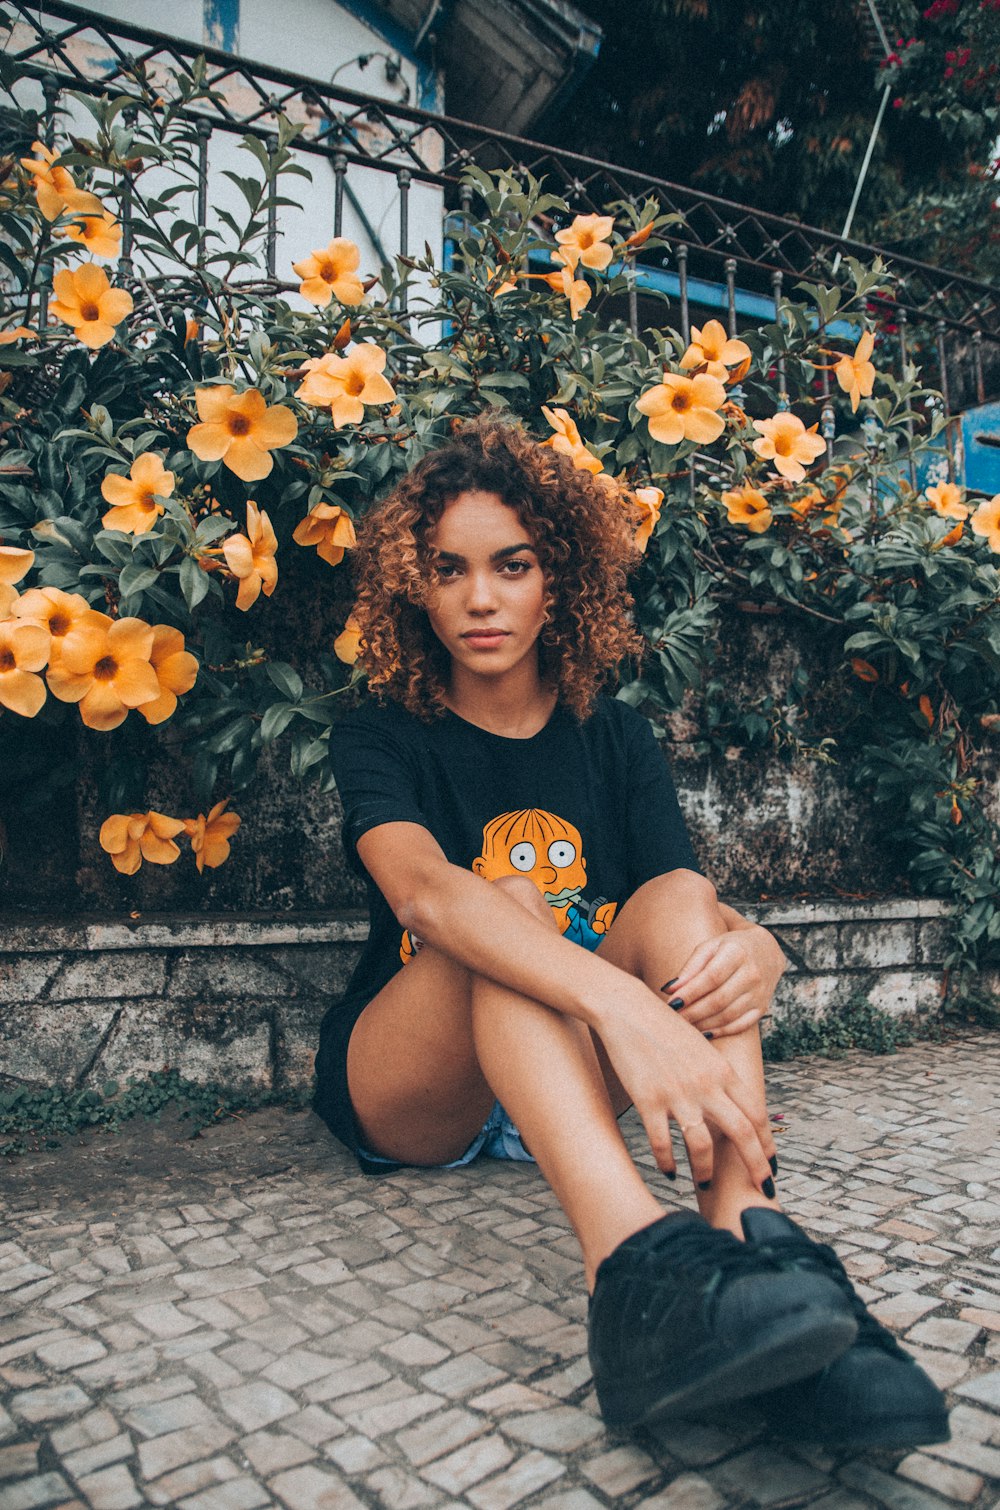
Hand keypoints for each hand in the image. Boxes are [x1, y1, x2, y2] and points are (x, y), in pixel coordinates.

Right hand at [595, 985, 774, 1189]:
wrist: (628, 1010)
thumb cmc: (664, 1027)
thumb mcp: (702, 1047)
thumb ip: (718, 1075)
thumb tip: (731, 1102)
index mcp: (722, 1070)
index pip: (756, 1113)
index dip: (767, 1142)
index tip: (771, 1163)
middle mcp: (706, 1084)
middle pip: (742, 1133)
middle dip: (756, 1166)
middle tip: (762, 1190)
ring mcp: (678, 1094)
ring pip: (703, 1145)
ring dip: (705, 1170)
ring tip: (704, 1184)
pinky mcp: (649, 1100)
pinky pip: (662, 1142)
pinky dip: (667, 1162)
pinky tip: (668, 1170)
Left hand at [667, 926, 784, 1037]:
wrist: (766, 951)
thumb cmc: (729, 947)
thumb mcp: (710, 947)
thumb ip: (690, 967)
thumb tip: (669, 989)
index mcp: (737, 953)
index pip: (711, 977)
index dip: (691, 992)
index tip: (672, 1002)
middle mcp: (752, 973)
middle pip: (719, 999)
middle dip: (694, 1012)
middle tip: (675, 1017)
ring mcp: (760, 993)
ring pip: (728, 1015)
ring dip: (704, 1023)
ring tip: (686, 1025)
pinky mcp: (762, 1008)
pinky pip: (740, 1025)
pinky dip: (721, 1031)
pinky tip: (704, 1032)